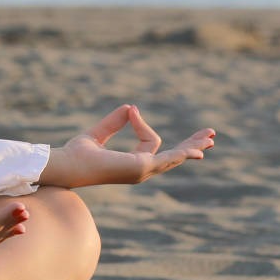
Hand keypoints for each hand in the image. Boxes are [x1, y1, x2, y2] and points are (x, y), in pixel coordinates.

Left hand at [42, 104, 214, 187]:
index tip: (130, 110)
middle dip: (192, 145)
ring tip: (211, 139)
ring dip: (193, 146)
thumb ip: (114, 122)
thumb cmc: (76, 154)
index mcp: (132, 164)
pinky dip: (184, 152)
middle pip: (173, 156)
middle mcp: (140, 170)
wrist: (68, 165)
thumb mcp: (98, 133)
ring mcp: (142, 171)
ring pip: (175, 156)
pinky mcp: (141, 167)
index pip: (151, 142)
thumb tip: (129, 108)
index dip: (141, 123)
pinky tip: (198, 150)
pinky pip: (167, 156)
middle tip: (211, 136)